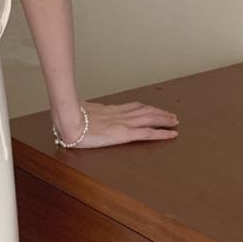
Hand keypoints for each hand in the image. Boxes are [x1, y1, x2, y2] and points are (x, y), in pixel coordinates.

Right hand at [64, 98, 178, 150]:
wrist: (67, 122)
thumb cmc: (68, 119)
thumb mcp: (78, 116)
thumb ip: (84, 117)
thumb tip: (80, 118)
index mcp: (109, 110)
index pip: (133, 107)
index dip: (146, 108)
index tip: (154, 108)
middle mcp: (119, 114)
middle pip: (145, 111)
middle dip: (159, 113)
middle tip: (172, 116)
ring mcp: (123, 123)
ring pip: (150, 119)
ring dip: (164, 120)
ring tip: (175, 122)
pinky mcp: (124, 134)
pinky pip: (147, 133)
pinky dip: (161, 133)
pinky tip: (171, 135)